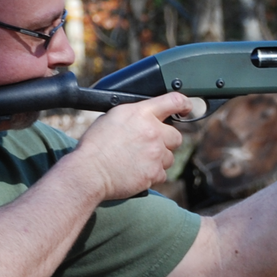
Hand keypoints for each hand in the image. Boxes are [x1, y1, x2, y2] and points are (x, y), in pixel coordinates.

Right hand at [68, 92, 191, 199]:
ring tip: (137, 161)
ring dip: (158, 159)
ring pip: (170, 157)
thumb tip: (144, 117)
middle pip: (176, 136)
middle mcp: (152, 131)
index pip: (174, 101)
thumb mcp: (112, 117)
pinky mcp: (154, 173)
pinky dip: (152, 175)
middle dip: (166, 141)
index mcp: (141, 113)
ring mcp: (156, 153)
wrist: (89, 172)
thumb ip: (134, 115)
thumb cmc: (94, 146)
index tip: (187, 108)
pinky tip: (136, 172)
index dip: (184, 104)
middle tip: (149, 146)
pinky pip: (162, 174)